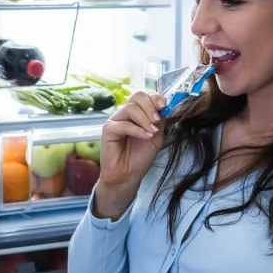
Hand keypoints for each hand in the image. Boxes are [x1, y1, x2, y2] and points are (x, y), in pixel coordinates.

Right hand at [95, 91, 165, 218]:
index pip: (144, 96)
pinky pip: (124, 124)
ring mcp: (116, 121)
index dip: (155, 98)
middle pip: (137, 96)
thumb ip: (160, 121)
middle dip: (150, 106)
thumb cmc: (140, 157)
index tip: (164, 106)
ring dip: (145, 119)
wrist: (128, 176)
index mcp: (137, 114)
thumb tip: (164, 107)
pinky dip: (138, 130)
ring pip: (131, 108)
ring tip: (152, 132)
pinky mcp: (108, 130)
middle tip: (157, 121)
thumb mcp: (157, 137)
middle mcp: (125, 114)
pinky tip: (146, 137)